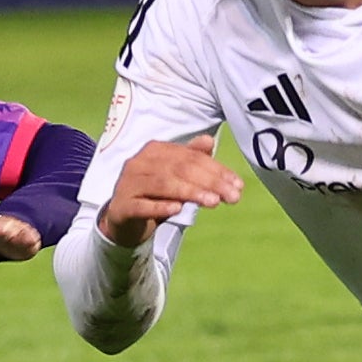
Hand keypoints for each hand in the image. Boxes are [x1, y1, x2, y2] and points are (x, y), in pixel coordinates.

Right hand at [98, 138, 242, 247]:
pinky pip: (142, 205)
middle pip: (180, 169)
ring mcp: (128, 184)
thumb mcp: (174, 177)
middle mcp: (140, 163)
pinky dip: (160, 206)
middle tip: (232, 196)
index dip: (217, 170)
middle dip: (210, 182)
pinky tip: (178, 209)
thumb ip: (190, 159)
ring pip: (164, 184)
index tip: (238, 185)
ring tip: (213, 202)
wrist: (122, 220)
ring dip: (190, 193)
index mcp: (155, 151)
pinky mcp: (122, 206)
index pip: (191, 158)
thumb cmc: (153, 195)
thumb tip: (209, 140)